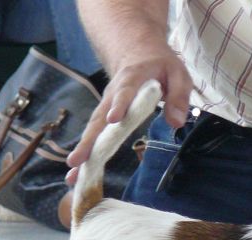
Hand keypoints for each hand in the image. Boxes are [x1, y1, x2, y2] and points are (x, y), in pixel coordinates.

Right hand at [65, 42, 191, 184]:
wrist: (137, 51)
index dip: (120, 104)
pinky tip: (78, 175)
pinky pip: (95, 136)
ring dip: (82, 153)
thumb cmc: (160, 65)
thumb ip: (179, 96)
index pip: (125, 92)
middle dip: (88, 141)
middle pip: (99, 118)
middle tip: (77, 161)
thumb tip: (176, 123)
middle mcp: (112, 94)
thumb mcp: (178, 73)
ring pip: (93, 130)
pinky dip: (87, 155)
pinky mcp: (104, 117)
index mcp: (132, 79)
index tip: (114, 119)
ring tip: (73, 175)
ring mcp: (105, 106)